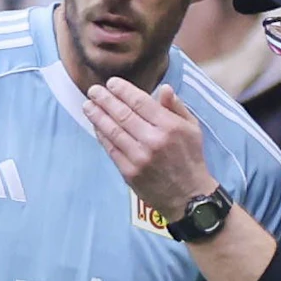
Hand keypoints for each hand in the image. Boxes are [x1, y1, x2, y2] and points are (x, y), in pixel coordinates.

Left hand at [86, 78, 216, 218]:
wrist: (188, 197)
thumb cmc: (190, 159)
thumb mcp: (192, 129)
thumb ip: (176, 107)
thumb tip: (163, 88)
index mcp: (169, 126)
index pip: (140, 102)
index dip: (122, 90)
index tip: (111, 83)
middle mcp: (153, 140)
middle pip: (122, 114)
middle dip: (104, 100)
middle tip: (93, 90)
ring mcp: (139, 157)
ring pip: (113, 131)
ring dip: (97, 116)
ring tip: (88, 106)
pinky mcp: (129, 172)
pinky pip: (111, 149)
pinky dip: (101, 135)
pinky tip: (96, 126)